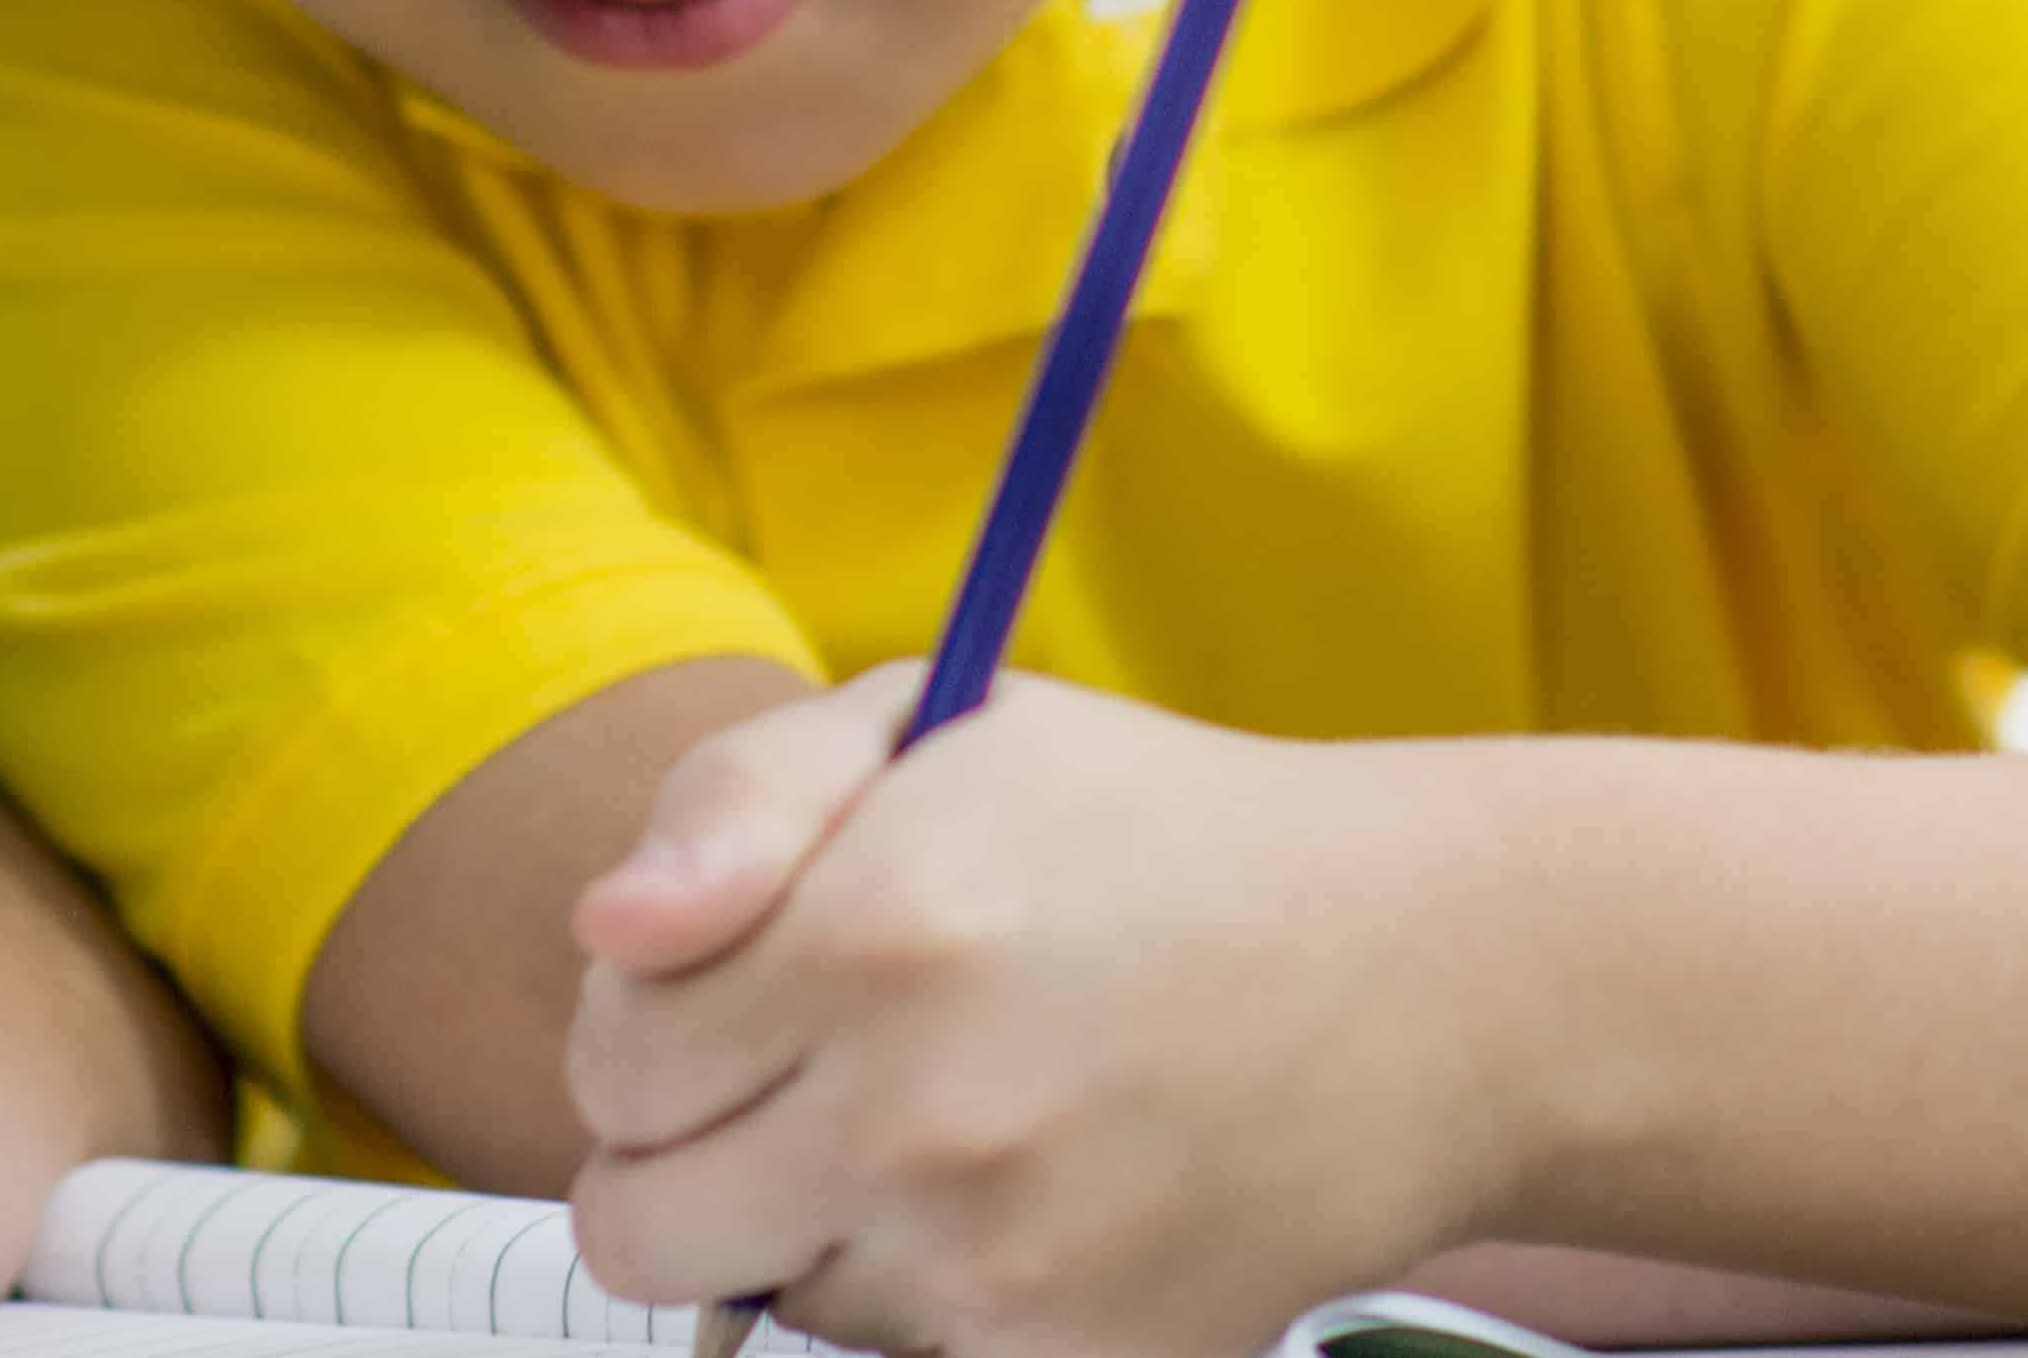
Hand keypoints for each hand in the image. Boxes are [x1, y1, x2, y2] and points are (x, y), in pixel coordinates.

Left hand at [560, 670, 1503, 1357]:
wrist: (1421, 986)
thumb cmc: (1150, 842)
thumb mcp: (935, 728)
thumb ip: (732, 802)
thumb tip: (607, 932)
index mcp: (875, 922)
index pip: (607, 1061)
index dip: (655, 1033)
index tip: (741, 1004)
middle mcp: (922, 1104)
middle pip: (636, 1225)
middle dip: (688, 1161)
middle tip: (806, 1090)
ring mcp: (996, 1261)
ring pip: (765, 1305)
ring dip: (818, 1236)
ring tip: (954, 1133)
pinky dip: (925, 1314)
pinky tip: (1013, 1220)